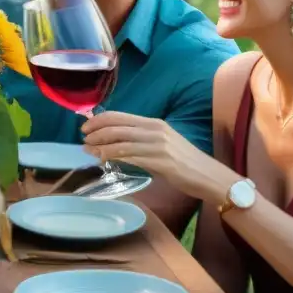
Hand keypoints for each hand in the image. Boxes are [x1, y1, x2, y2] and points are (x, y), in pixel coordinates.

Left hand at [80, 111, 239, 203]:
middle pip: (115, 127)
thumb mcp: (162, 143)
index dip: (98, 120)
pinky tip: (103, 161)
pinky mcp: (161, 161)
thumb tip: (114, 141)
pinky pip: (130, 157)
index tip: (85, 127)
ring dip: (99, 147)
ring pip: (119, 142)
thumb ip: (140, 140)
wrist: (209, 176)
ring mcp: (157, 145)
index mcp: (153, 123)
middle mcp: (154, 130)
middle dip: (95, 133)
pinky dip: (112, 158)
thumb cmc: (184, 162)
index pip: (119, 116)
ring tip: (88, 151)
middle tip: (83, 140)